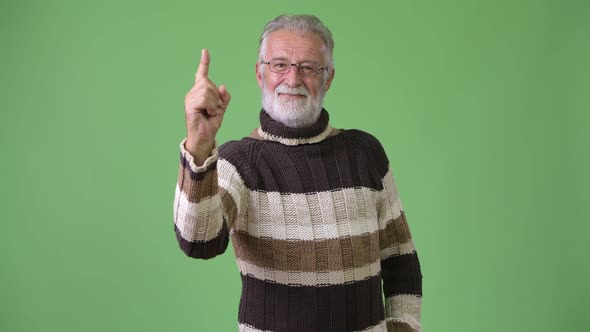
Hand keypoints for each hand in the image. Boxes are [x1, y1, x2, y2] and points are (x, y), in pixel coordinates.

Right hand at [184, 49, 230, 163]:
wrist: (204, 138)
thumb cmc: (210, 124)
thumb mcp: (221, 109)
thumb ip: (223, 97)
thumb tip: (222, 86)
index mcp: (200, 92)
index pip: (201, 74)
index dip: (204, 63)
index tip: (205, 51)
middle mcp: (193, 93)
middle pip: (208, 83)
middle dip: (217, 96)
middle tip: (214, 109)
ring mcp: (190, 99)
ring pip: (207, 90)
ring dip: (214, 102)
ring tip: (210, 112)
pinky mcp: (190, 105)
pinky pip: (205, 98)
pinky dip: (211, 106)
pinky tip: (208, 113)